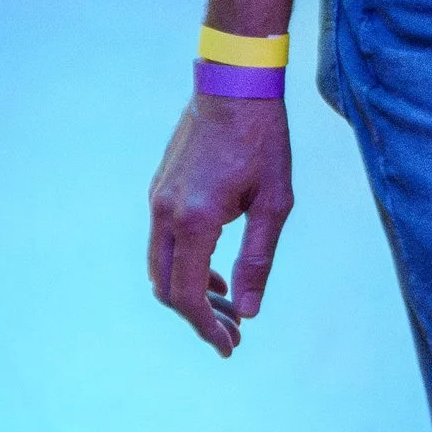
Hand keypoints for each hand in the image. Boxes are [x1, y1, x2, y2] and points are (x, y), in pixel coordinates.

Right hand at [148, 92, 293, 355]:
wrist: (233, 85)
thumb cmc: (263, 140)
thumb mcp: (274, 203)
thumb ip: (258, 260)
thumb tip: (248, 311)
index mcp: (195, 220)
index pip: (187, 295)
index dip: (207, 328)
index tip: (231, 346)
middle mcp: (166, 213)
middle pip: (166, 289)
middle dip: (198, 318)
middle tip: (233, 333)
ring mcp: (157, 200)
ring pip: (160, 267)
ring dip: (190, 293)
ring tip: (229, 304)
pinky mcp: (159, 189)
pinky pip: (163, 243)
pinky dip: (184, 267)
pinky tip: (215, 271)